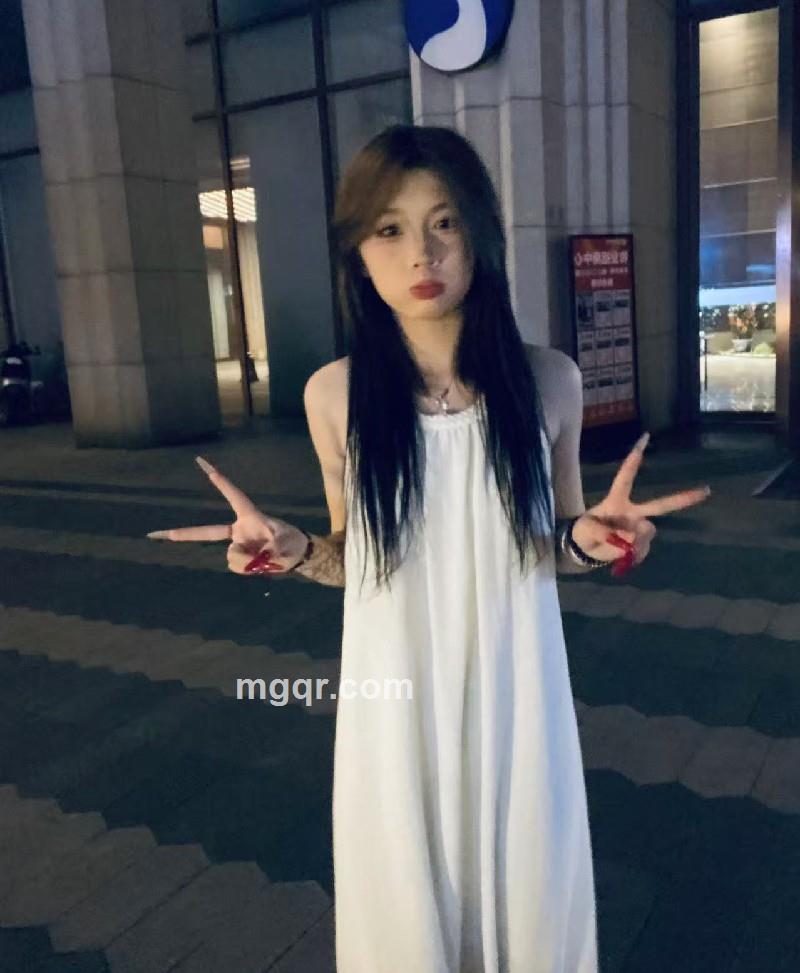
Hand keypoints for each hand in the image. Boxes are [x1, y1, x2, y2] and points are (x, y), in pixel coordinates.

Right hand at [146, 456, 308, 574]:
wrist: (296, 555)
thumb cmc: (292, 541)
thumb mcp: (286, 540)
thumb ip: (268, 546)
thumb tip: (248, 555)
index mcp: (249, 516)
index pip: (233, 495)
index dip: (220, 481)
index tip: (204, 465)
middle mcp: (238, 530)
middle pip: (207, 531)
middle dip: (182, 533)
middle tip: (157, 534)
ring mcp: (238, 544)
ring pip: (232, 556)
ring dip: (250, 560)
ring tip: (269, 557)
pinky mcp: (240, 557)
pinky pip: (237, 566)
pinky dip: (250, 567)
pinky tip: (262, 564)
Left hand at [570, 432, 710, 573]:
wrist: (584, 551)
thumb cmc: (583, 532)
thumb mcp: (586, 529)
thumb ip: (606, 531)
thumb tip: (631, 536)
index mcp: (617, 500)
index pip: (626, 476)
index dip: (634, 458)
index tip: (644, 438)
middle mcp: (632, 512)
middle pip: (660, 504)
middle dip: (683, 498)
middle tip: (706, 490)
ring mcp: (638, 528)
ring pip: (648, 531)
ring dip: (636, 540)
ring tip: (618, 546)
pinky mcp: (639, 544)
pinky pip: (644, 548)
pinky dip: (636, 554)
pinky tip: (626, 556)